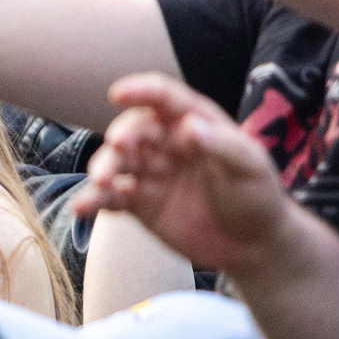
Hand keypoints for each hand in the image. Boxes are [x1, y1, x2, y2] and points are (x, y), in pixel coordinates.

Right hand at [71, 74, 292, 273]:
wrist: (254, 247)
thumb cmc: (258, 197)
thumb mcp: (251, 168)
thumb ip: (223, 145)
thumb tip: (187, 126)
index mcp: (194, 124)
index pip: (164, 99)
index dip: (141, 91)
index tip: (119, 94)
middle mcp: (166, 144)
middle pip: (133, 130)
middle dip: (122, 136)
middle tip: (119, 147)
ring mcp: (150, 174)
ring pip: (117, 162)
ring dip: (103, 168)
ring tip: (101, 183)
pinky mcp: (139, 203)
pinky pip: (110, 198)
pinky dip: (93, 200)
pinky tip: (81, 207)